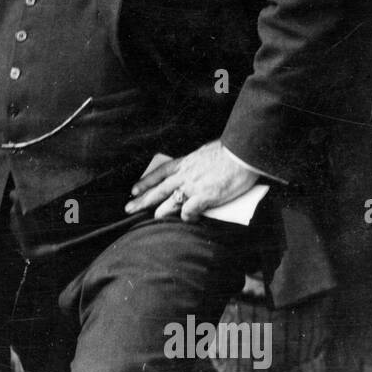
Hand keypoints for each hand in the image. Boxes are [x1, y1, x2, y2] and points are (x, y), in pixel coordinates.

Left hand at [125, 141, 257, 222]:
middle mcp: (184, 175)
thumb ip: (197, 163)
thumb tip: (196, 168)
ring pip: (169, 203)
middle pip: (157, 190)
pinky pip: (188, 211)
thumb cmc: (229, 151)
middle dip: (141, 200)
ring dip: (160, 213)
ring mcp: (192, 187)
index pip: (158, 173)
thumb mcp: (205, 153)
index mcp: (184, 163)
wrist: (242, 153)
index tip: (133, 189)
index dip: (145, 182)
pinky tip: (187, 220)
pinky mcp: (204, 197)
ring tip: (154, 219)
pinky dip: (186, 217)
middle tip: (128, 208)